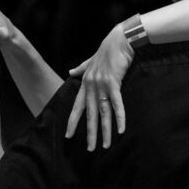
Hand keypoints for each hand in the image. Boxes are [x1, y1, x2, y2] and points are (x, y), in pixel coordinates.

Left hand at [65, 22, 134, 150]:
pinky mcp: (114, 83)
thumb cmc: (108, 49)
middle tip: (89, 149)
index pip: (77, 106)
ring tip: (106, 145)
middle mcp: (91, 86)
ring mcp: (101, 85)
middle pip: (90, 114)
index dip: (72, 121)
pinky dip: (119, 118)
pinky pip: (117, 104)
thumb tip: (69, 71)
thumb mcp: (91, 60)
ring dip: (105, 131)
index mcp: (85, 82)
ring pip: (103, 113)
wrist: (120, 39)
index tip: (68, 135)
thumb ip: (80, 67)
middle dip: (89, 133)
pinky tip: (121, 130)